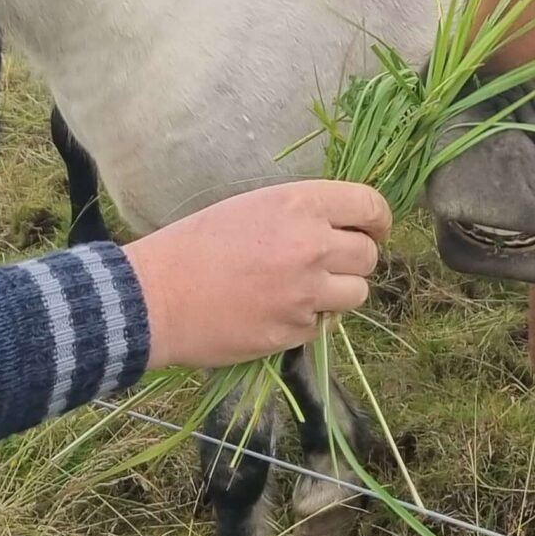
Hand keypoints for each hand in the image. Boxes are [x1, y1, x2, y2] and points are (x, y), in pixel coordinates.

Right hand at [122, 180, 391, 370]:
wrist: (157, 297)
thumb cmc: (195, 243)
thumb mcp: (252, 206)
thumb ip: (301, 214)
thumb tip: (338, 227)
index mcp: (301, 204)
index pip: (371, 205)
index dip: (377, 220)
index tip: (371, 230)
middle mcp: (313, 246)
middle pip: (369, 255)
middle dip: (356, 259)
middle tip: (332, 263)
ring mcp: (306, 293)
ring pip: (356, 294)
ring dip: (339, 292)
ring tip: (306, 290)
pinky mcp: (294, 331)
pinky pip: (323, 324)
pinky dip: (309, 320)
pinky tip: (277, 311)